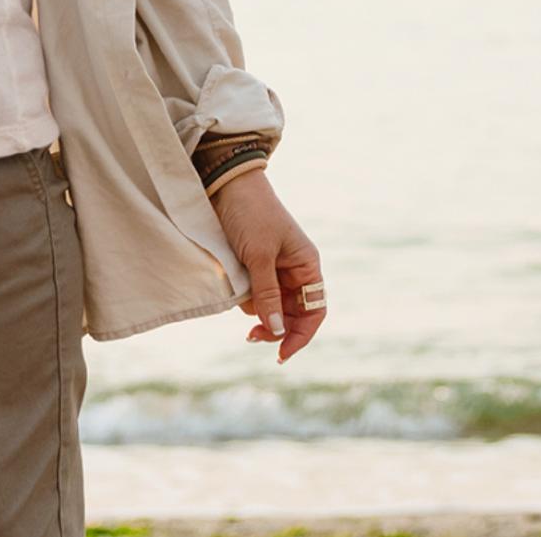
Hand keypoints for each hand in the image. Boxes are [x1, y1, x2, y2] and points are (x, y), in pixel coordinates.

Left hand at [212, 172, 325, 361]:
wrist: (226, 187)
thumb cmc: (251, 216)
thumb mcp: (260, 257)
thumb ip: (268, 295)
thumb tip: (277, 331)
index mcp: (307, 266)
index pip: (314, 311)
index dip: (302, 335)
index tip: (281, 353)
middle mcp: (294, 271)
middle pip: (292, 315)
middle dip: (275, 328)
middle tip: (251, 337)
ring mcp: (273, 271)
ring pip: (271, 308)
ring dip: (257, 314)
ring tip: (241, 303)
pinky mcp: (253, 269)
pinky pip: (254, 297)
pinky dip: (245, 301)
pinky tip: (235, 291)